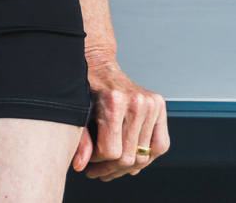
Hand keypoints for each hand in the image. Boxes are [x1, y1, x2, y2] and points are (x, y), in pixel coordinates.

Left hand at [75, 52, 168, 178]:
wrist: (98, 63)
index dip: (98, 161)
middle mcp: (137, 103)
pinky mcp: (159, 106)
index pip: (112, 151)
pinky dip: (147, 157)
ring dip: (127, 168)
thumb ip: (79, 139)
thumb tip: (80, 167)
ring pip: (145, 154)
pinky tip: (132, 163)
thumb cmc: (84, 87)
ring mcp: (151, 104)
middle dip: (111, 169)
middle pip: (129, 155)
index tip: (89, 161)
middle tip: (97, 172)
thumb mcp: (76, 111)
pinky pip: (160, 144)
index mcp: (113, 102)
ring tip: (112, 170)